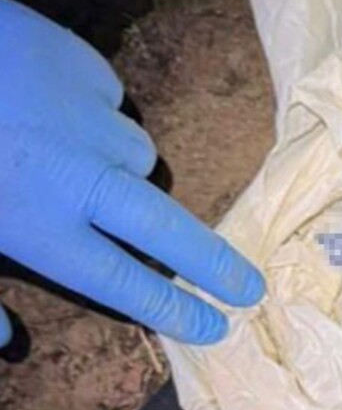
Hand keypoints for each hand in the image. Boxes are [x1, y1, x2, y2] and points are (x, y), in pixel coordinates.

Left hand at [0, 0, 263, 346]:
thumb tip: (5, 340)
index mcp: (37, 225)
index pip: (123, 282)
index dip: (174, 310)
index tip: (216, 327)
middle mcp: (79, 178)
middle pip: (167, 230)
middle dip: (215, 263)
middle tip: (250, 287)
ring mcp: (90, 120)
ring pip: (137, 158)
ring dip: (123, 168)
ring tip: (77, 158)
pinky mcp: (86, 70)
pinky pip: (110, 102)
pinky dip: (93, 112)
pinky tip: (55, 107)